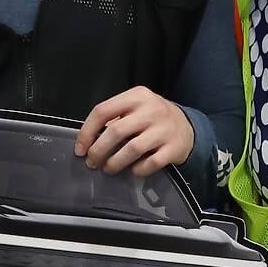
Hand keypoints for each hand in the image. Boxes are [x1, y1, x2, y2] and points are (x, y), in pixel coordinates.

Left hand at [74, 87, 195, 176]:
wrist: (187, 127)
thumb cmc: (152, 118)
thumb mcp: (136, 108)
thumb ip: (115, 118)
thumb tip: (89, 140)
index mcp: (137, 96)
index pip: (103, 110)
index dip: (87, 132)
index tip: (80, 149)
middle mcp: (151, 110)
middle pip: (116, 131)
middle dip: (98, 151)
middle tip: (92, 163)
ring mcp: (164, 129)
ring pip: (132, 149)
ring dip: (115, 163)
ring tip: (108, 169)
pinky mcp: (173, 148)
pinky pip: (151, 163)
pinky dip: (138, 170)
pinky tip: (133, 170)